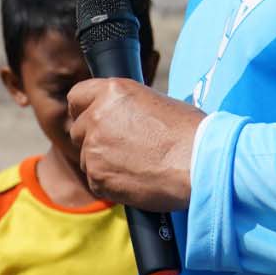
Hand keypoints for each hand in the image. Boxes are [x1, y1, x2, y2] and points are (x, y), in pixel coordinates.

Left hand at [65, 79, 202, 211]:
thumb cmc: (189, 132)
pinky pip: (96, 180)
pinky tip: (136, 179)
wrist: (198, 163)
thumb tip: (119, 119)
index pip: (77, 97)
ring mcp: (94, 148)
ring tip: (136, 166)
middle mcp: (97, 116)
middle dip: (94, 139)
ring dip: (103, 163)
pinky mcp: (96, 176)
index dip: (84, 110)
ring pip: (86, 158)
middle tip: (121, 149)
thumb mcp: (156, 103)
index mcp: (112, 91)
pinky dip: (111, 183)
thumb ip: (127, 109)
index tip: (92, 120)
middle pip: (78, 130)